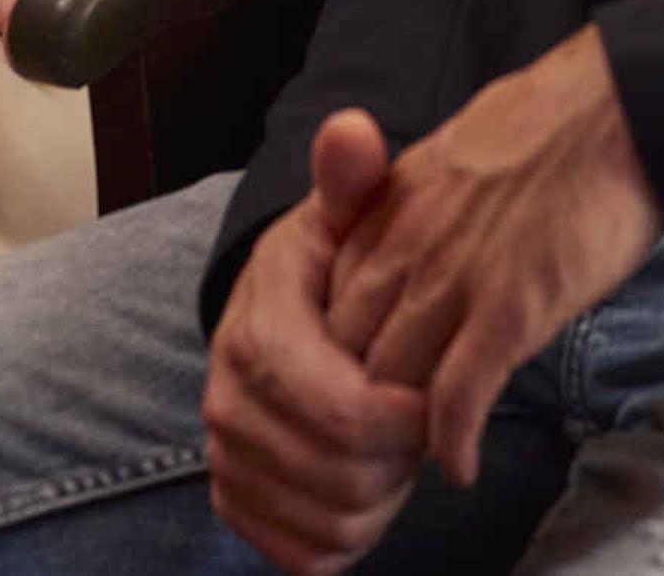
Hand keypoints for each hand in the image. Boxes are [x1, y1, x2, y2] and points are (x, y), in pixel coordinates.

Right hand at [206, 115, 429, 573]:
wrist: (274, 320)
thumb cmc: (326, 272)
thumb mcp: (343, 217)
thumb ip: (353, 180)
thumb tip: (352, 130)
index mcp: (256, 333)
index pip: (344, 409)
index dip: (404, 415)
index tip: (435, 391)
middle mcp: (228, 403)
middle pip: (343, 472)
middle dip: (399, 454)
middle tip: (420, 418)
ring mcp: (230, 460)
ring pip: (333, 518)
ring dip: (384, 494)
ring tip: (396, 445)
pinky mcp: (240, 505)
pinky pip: (308, 553)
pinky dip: (352, 532)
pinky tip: (370, 486)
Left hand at [321, 27, 659, 484]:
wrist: (617, 105)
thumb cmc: (549, 127)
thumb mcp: (451, 158)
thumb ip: (416, 211)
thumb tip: (411, 250)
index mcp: (386, 210)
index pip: (328, 308)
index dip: (339, 362)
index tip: (360, 391)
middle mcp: (405, 247)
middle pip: (348, 356)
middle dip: (357, 408)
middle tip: (382, 445)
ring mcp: (454, 281)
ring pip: (391, 385)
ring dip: (399, 436)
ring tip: (417, 463)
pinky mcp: (510, 309)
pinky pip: (459, 397)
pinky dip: (452, 442)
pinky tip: (460, 466)